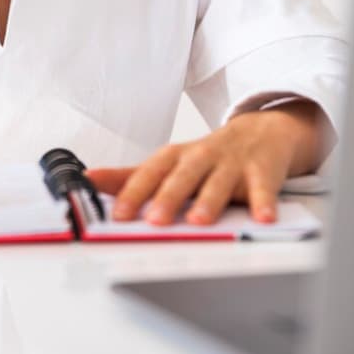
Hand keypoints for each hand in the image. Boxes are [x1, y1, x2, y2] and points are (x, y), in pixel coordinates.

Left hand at [86, 101, 331, 224]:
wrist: (262, 131)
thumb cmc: (207, 156)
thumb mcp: (169, 163)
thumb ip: (130, 176)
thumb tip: (89, 180)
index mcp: (175, 157)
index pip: (150, 173)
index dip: (133, 192)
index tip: (118, 214)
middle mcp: (202, 156)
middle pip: (183, 176)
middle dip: (169, 197)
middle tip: (156, 220)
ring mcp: (233, 162)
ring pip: (219, 181)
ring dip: (209, 201)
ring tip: (199, 221)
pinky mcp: (263, 170)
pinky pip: (263, 187)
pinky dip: (263, 202)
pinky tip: (262, 218)